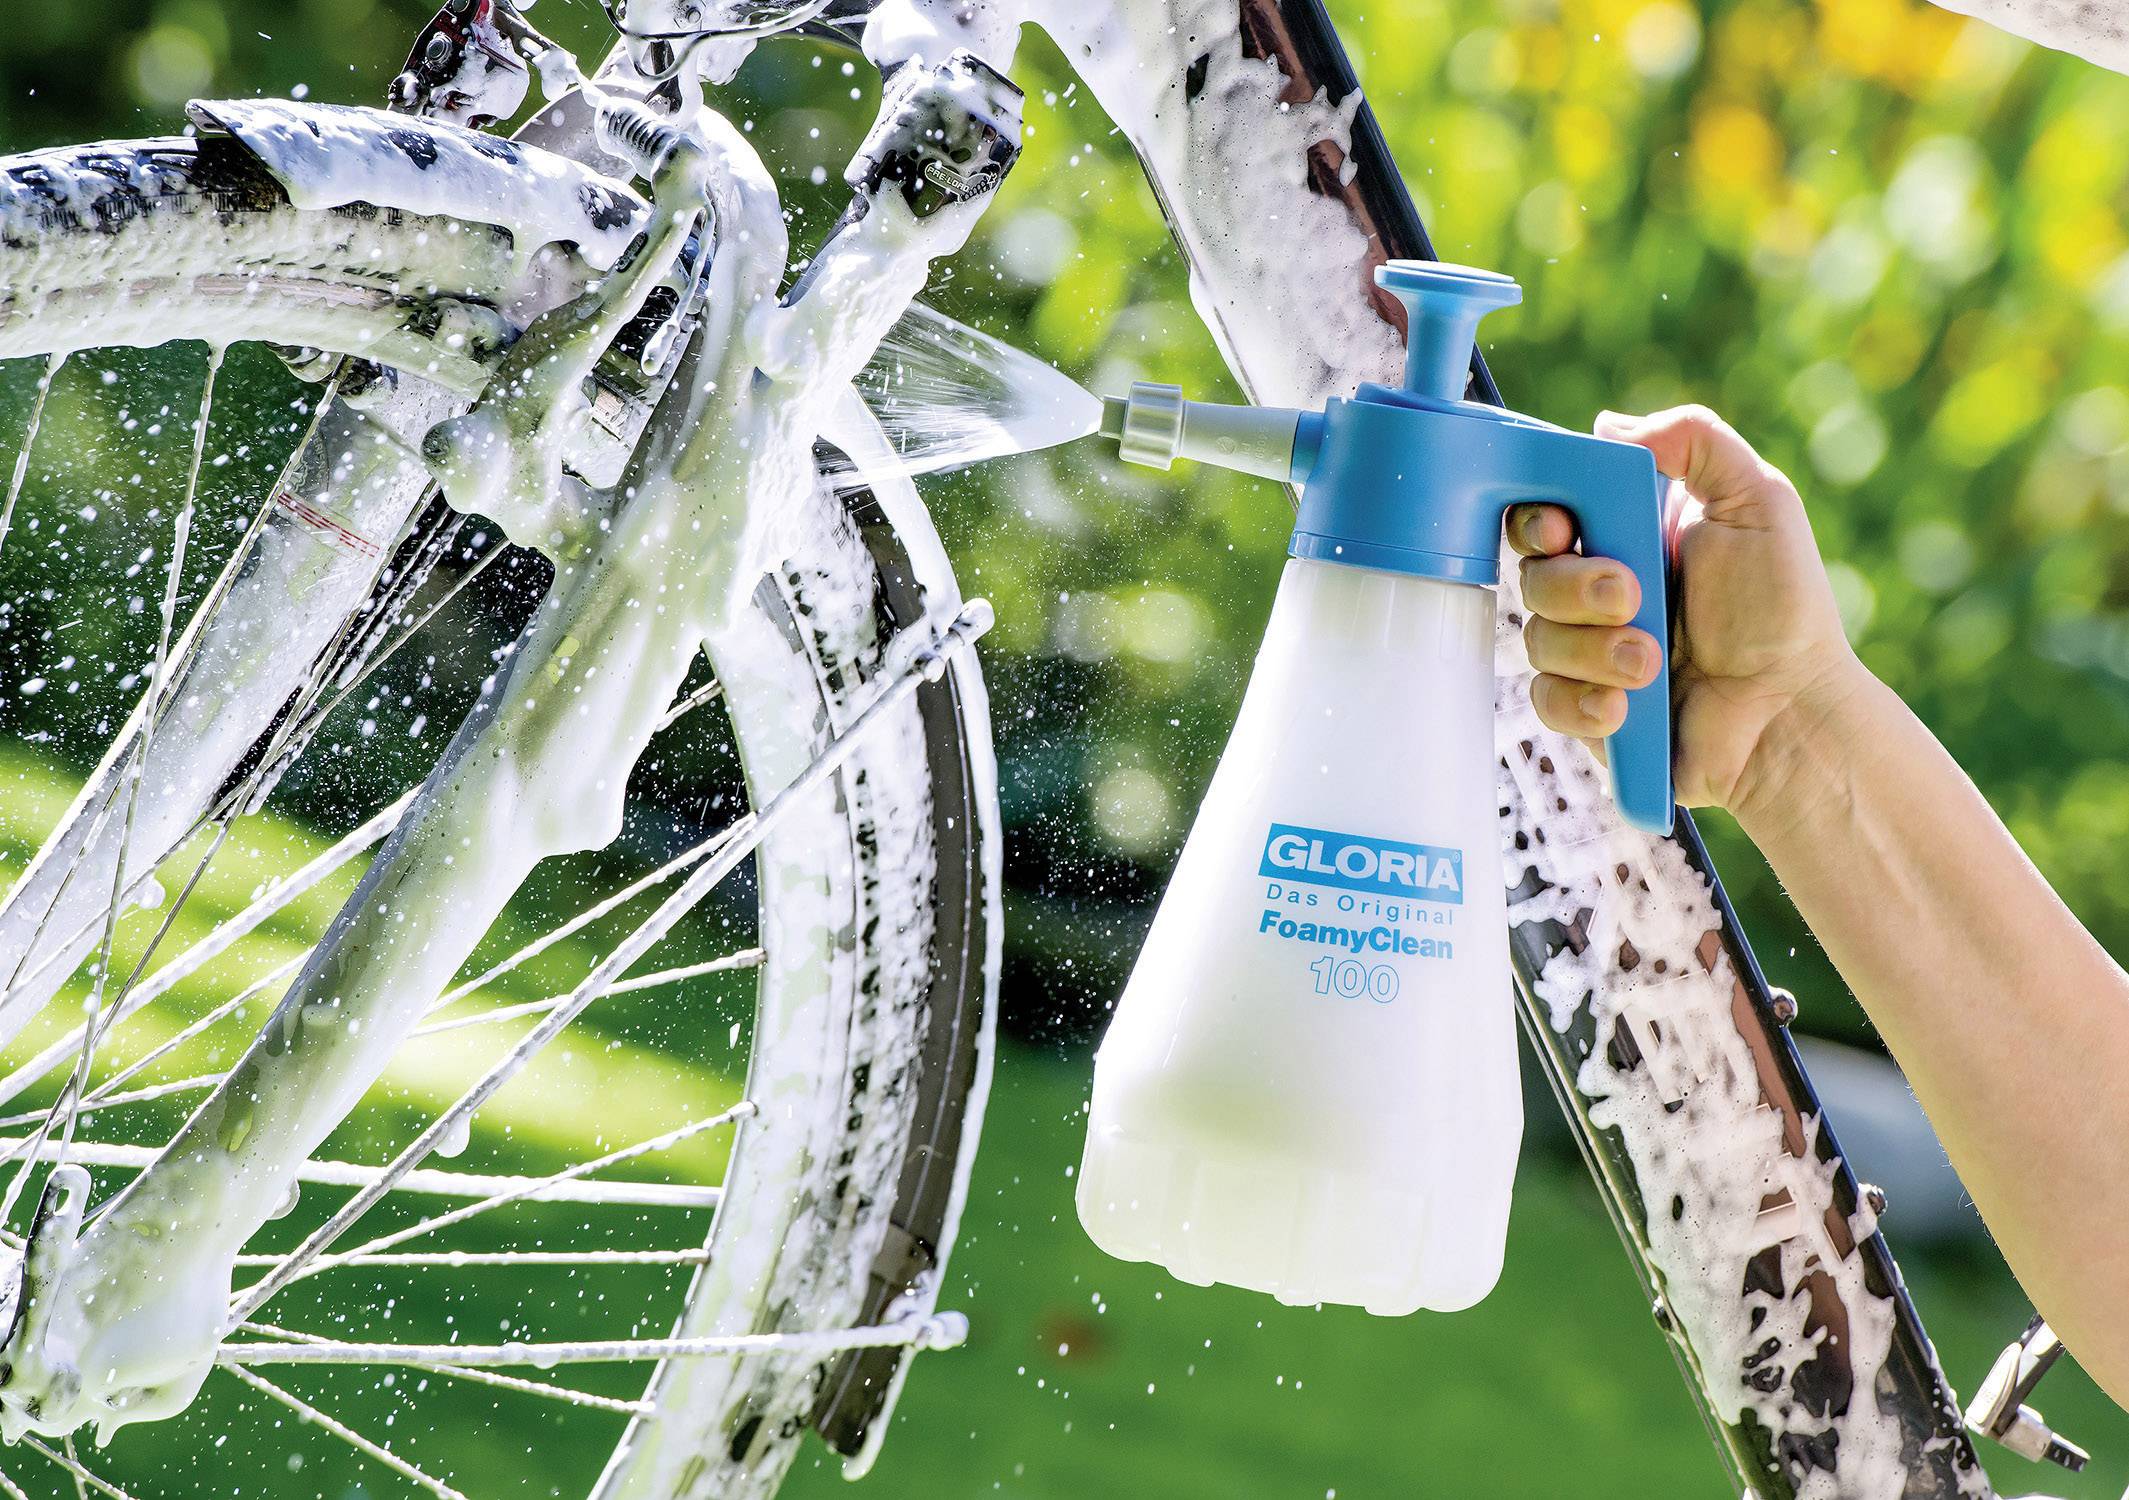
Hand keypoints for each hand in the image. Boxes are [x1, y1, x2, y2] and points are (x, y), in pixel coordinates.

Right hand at [1508, 405, 1860, 819]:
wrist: (1791, 714)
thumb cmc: (1783, 610)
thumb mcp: (1757, 500)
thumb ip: (1694, 440)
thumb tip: (1608, 426)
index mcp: (1629, 535)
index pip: (1548, 512)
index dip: (1539, 518)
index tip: (1563, 528)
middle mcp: (1599, 591)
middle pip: (1532, 573)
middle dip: (1574, 586)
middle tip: (1631, 597)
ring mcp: (1589, 653)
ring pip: (1537, 639)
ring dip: (1594, 649)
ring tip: (1653, 663)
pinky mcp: (1587, 710)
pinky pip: (1546, 700)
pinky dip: (1584, 702)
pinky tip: (1627, 705)